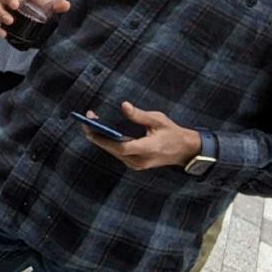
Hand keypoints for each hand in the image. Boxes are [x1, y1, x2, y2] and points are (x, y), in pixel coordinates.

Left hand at [81, 102, 202, 169]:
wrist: (185, 150)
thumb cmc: (172, 132)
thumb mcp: (158, 120)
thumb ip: (140, 115)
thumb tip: (124, 106)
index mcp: (147, 149)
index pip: (121, 147)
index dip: (104, 138)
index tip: (91, 125)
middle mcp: (140, 160)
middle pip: (112, 150)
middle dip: (97, 135)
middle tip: (87, 120)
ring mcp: (137, 164)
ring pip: (113, 153)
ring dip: (101, 139)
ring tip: (91, 123)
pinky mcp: (135, 164)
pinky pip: (118, 154)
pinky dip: (109, 143)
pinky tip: (103, 132)